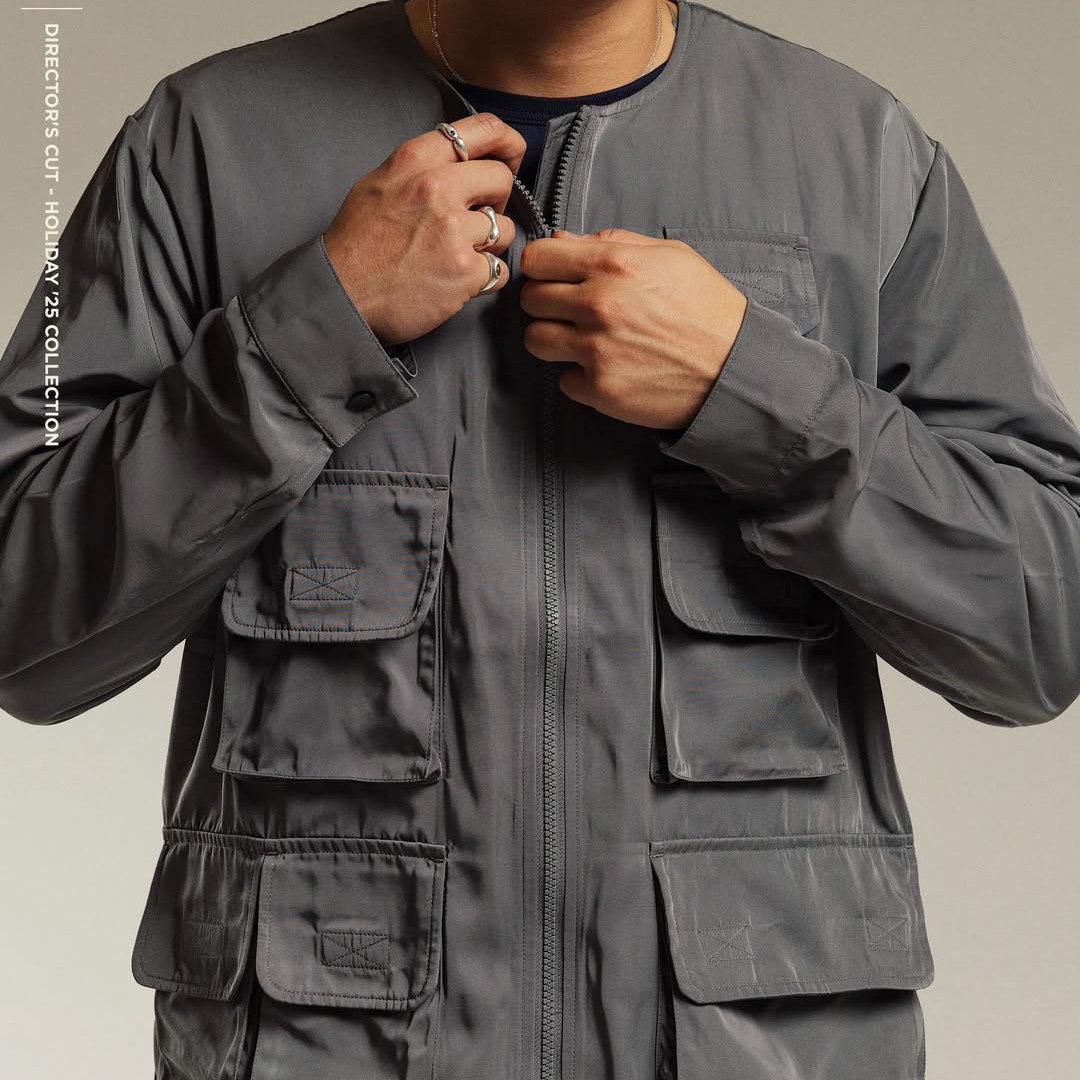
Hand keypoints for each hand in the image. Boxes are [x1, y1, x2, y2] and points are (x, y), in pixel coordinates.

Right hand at [322, 112, 525, 344]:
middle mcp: (437, 189)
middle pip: (502, 180)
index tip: (510, 156)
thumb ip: (420, 168)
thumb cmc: (355, 244)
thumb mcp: (378, 184)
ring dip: (488, 245)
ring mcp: (454, 232)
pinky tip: (454, 281)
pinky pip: (499, 271)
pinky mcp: (465, 272)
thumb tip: (461, 163)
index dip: (507, 143)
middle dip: (495, 201)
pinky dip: (482, 280)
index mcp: (415, 161)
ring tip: (455, 256)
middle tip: (473, 220)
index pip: (483, 129)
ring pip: (505, 229)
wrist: (339, 295)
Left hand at [518, 227, 749, 430]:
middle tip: (572, 311)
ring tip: (583, 340)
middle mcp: (598, 305)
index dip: (542, 266)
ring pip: (536, 340)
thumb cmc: (707, 309)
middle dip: (547, 302)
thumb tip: (563, 241)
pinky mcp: (600, 389)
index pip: (537, 258)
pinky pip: (563, 380)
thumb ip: (612, 243)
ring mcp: (596, 350)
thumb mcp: (670, 256)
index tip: (553, 276)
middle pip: (530, 299)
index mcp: (613, 264)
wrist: (735, 369)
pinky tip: (607, 368)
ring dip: (554, 339)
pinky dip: (580, 377)